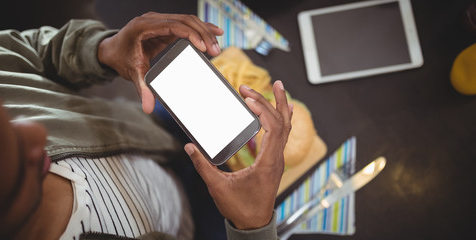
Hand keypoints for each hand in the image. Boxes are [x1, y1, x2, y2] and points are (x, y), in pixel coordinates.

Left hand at [97, 12, 223, 112]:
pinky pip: (185, 24)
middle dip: (203, 33)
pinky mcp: (165, 26)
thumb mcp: (132, 73)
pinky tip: (214, 31)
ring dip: (204, 31)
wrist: (111, 50)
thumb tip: (148, 108)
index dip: (191, 35)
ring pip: (188, 20)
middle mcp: (153, 19)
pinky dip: (200, 28)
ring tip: (216, 45)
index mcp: (144, 26)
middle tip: (215, 50)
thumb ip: (142, 89)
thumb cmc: (121, 59)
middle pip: (185, 20)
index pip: (173, 26)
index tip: (203, 47)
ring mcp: (160, 20)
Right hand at [184, 80, 292, 229]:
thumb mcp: (218, 187)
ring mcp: (277, 159)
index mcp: (268, 162)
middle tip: (249, 88)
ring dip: (281, 106)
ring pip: (286, 127)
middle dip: (268, 101)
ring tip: (279, 86)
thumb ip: (203, 165)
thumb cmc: (240, 208)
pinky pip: (282, 135)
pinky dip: (282, 119)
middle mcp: (277, 158)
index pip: (272, 128)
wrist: (254, 224)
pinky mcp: (274, 161)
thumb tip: (190, 147)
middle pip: (281, 122)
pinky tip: (282, 110)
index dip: (263, 110)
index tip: (248, 99)